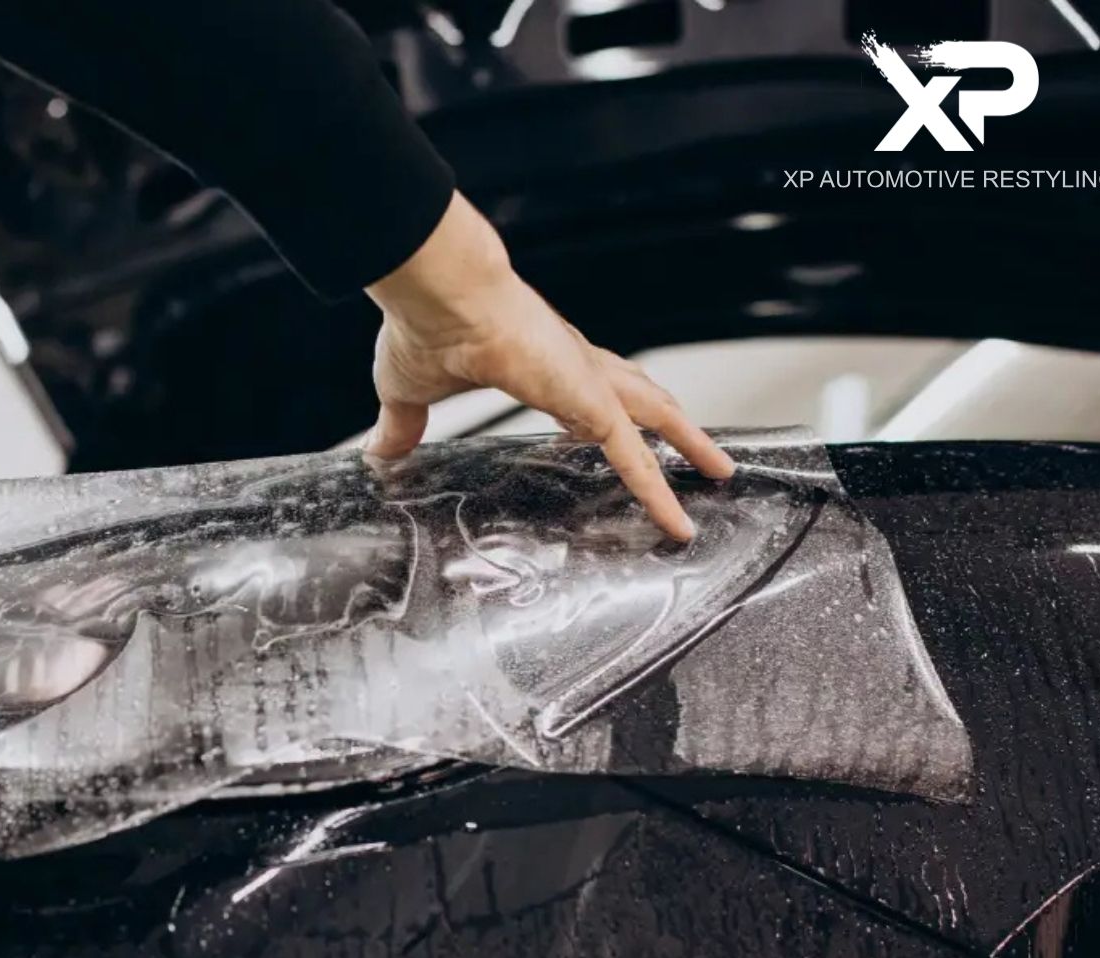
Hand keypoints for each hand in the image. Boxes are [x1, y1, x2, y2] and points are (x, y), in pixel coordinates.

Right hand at [364, 192, 733, 540]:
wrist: (442, 294)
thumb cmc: (425, 328)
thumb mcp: (409, 392)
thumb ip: (402, 425)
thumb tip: (379, 452)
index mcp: (536, 361)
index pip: (583, 388)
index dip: (600, 409)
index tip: (606, 429)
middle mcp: (573, 365)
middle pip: (637, 396)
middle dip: (669, 421)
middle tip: (698, 446)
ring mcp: (588, 380)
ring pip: (655, 417)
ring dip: (689, 444)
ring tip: (721, 470)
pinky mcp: (590, 401)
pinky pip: (637, 456)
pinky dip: (660, 489)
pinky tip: (677, 521)